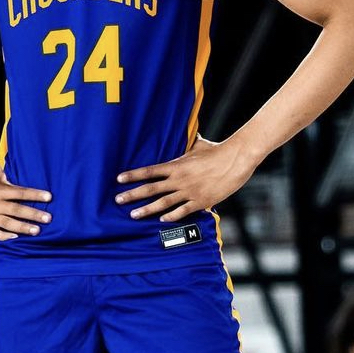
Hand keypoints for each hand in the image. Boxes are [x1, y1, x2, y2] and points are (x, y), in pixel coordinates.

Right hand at [0, 161, 51, 240]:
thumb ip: (7, 166)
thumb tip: (22, 156)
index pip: (20, 193)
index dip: (35, 195)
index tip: (49, 197)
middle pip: (17, 210)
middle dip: (34, 214)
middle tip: (49, 218)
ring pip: (8, 224)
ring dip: (23, 228)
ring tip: (37, 230)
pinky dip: (5, 236)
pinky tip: (16, 236)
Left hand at [114, 135, 257, 221]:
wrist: (235, 159)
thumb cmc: (217, 151)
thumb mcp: (199, 145)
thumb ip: (190, 142)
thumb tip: (189, 132)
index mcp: (176, 165)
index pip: (149, 171)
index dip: (133, 175)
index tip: (119, 180)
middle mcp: (179, 179)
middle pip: (151, 188)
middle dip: (133, 194)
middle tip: (118, 200)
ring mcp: (189, 191)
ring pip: (163, 202)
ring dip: (146, 209)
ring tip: (133, 214)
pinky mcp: (201, 201)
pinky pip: (183, 211)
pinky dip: (171, 216)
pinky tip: (161, 220)